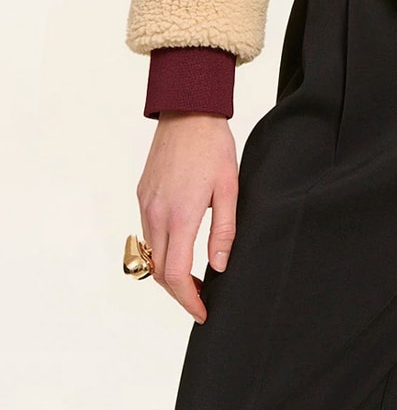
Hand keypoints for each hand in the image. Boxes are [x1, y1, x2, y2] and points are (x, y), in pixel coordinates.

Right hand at [136, 111, 238, 323]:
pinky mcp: (142, 194)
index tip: (202, 311)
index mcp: (181, 215)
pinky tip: (180, 245)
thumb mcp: (229, 188)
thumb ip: (224, 230)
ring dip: (168, 271)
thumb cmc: (213, 146)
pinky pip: (146, 233)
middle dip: (179, 291)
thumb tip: (218, 267)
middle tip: (202, 297)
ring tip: (195, 276)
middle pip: (159, 271)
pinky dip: (161, 249)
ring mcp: (145, 204)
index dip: (188, 300)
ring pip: (150, 253)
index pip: (176, 274)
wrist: (188, 110)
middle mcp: (156, 213)